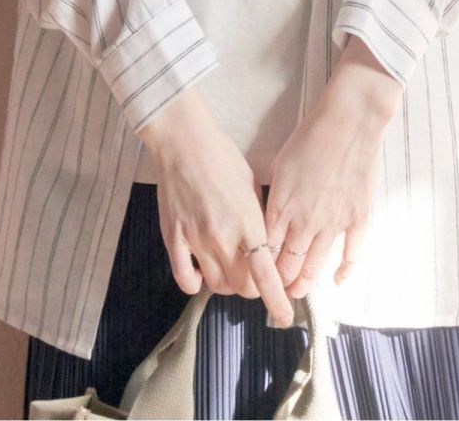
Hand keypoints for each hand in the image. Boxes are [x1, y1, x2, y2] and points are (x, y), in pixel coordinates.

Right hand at [137, 86, 295, 327]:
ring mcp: (196, 240)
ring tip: (229, 269)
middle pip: (243, 287)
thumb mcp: (253, 185)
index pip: (266, 275)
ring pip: (217, 286)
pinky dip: (195, 284)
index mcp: (248, 222)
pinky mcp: (173, 238)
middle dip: (254, 288)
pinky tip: (200, 274)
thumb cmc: (223, 157)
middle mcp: (223, 237)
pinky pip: (185, 279)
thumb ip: (259, 220)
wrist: (184, 141)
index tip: (285, 316)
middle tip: (254, 277)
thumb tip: (265, 246)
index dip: (277, 301)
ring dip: (227, 285)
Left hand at [263, 36, 401, 298]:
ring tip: (298, 293)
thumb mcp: (280, 165)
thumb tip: (268, 218)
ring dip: (305, 284)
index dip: (260, 268)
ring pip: (315, 266)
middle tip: (276, 293)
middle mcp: (305, 221)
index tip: (257, 276)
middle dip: (280, 283)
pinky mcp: (357, 218)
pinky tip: (337, 279)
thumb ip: (274, 196)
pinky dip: (344, 271)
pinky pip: (352, 254)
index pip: (265, 250)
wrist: (349, 121)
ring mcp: (333, 222)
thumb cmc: (311, 136)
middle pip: (288, 265)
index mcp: (282, 206)